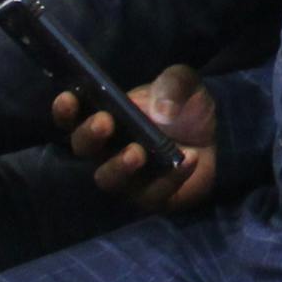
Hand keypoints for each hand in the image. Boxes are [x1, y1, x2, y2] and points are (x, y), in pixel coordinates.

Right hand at [55, 63, 219, 212]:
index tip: (68, 98)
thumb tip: (160, 110)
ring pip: (108, 179)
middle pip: (84, 147)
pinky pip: (153, 194)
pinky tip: (188, 159)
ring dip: (118, 166)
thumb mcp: (184, 84)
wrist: (216, 138)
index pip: (73, 117)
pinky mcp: (151, 197)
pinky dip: (171, 177)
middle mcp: (107, 150)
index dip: (65, 110)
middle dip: (89, 135)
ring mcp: (127, 177)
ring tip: (136, 152)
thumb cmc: (186, 109)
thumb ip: (173, 84)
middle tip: (105, 122)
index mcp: (106, 117)